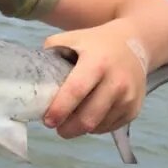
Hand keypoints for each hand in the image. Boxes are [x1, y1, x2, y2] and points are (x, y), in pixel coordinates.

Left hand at [42, 19, 148, 138]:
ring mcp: (129, 97)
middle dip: (68, 128)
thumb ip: (51, 53)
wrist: (136, 42)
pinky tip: (90, 114)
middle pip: (88, 118)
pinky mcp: (135, 109)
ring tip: (73, 119)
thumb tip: (31, 76)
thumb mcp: (73, 39)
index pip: (76, 91)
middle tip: (58, 127)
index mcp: (97, 62)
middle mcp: (117, 81)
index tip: (48, 121)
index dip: (60, 109)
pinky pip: (109, 127)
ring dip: (81, 128)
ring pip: (98, 127)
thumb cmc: (97, 42)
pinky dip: (96, 127)